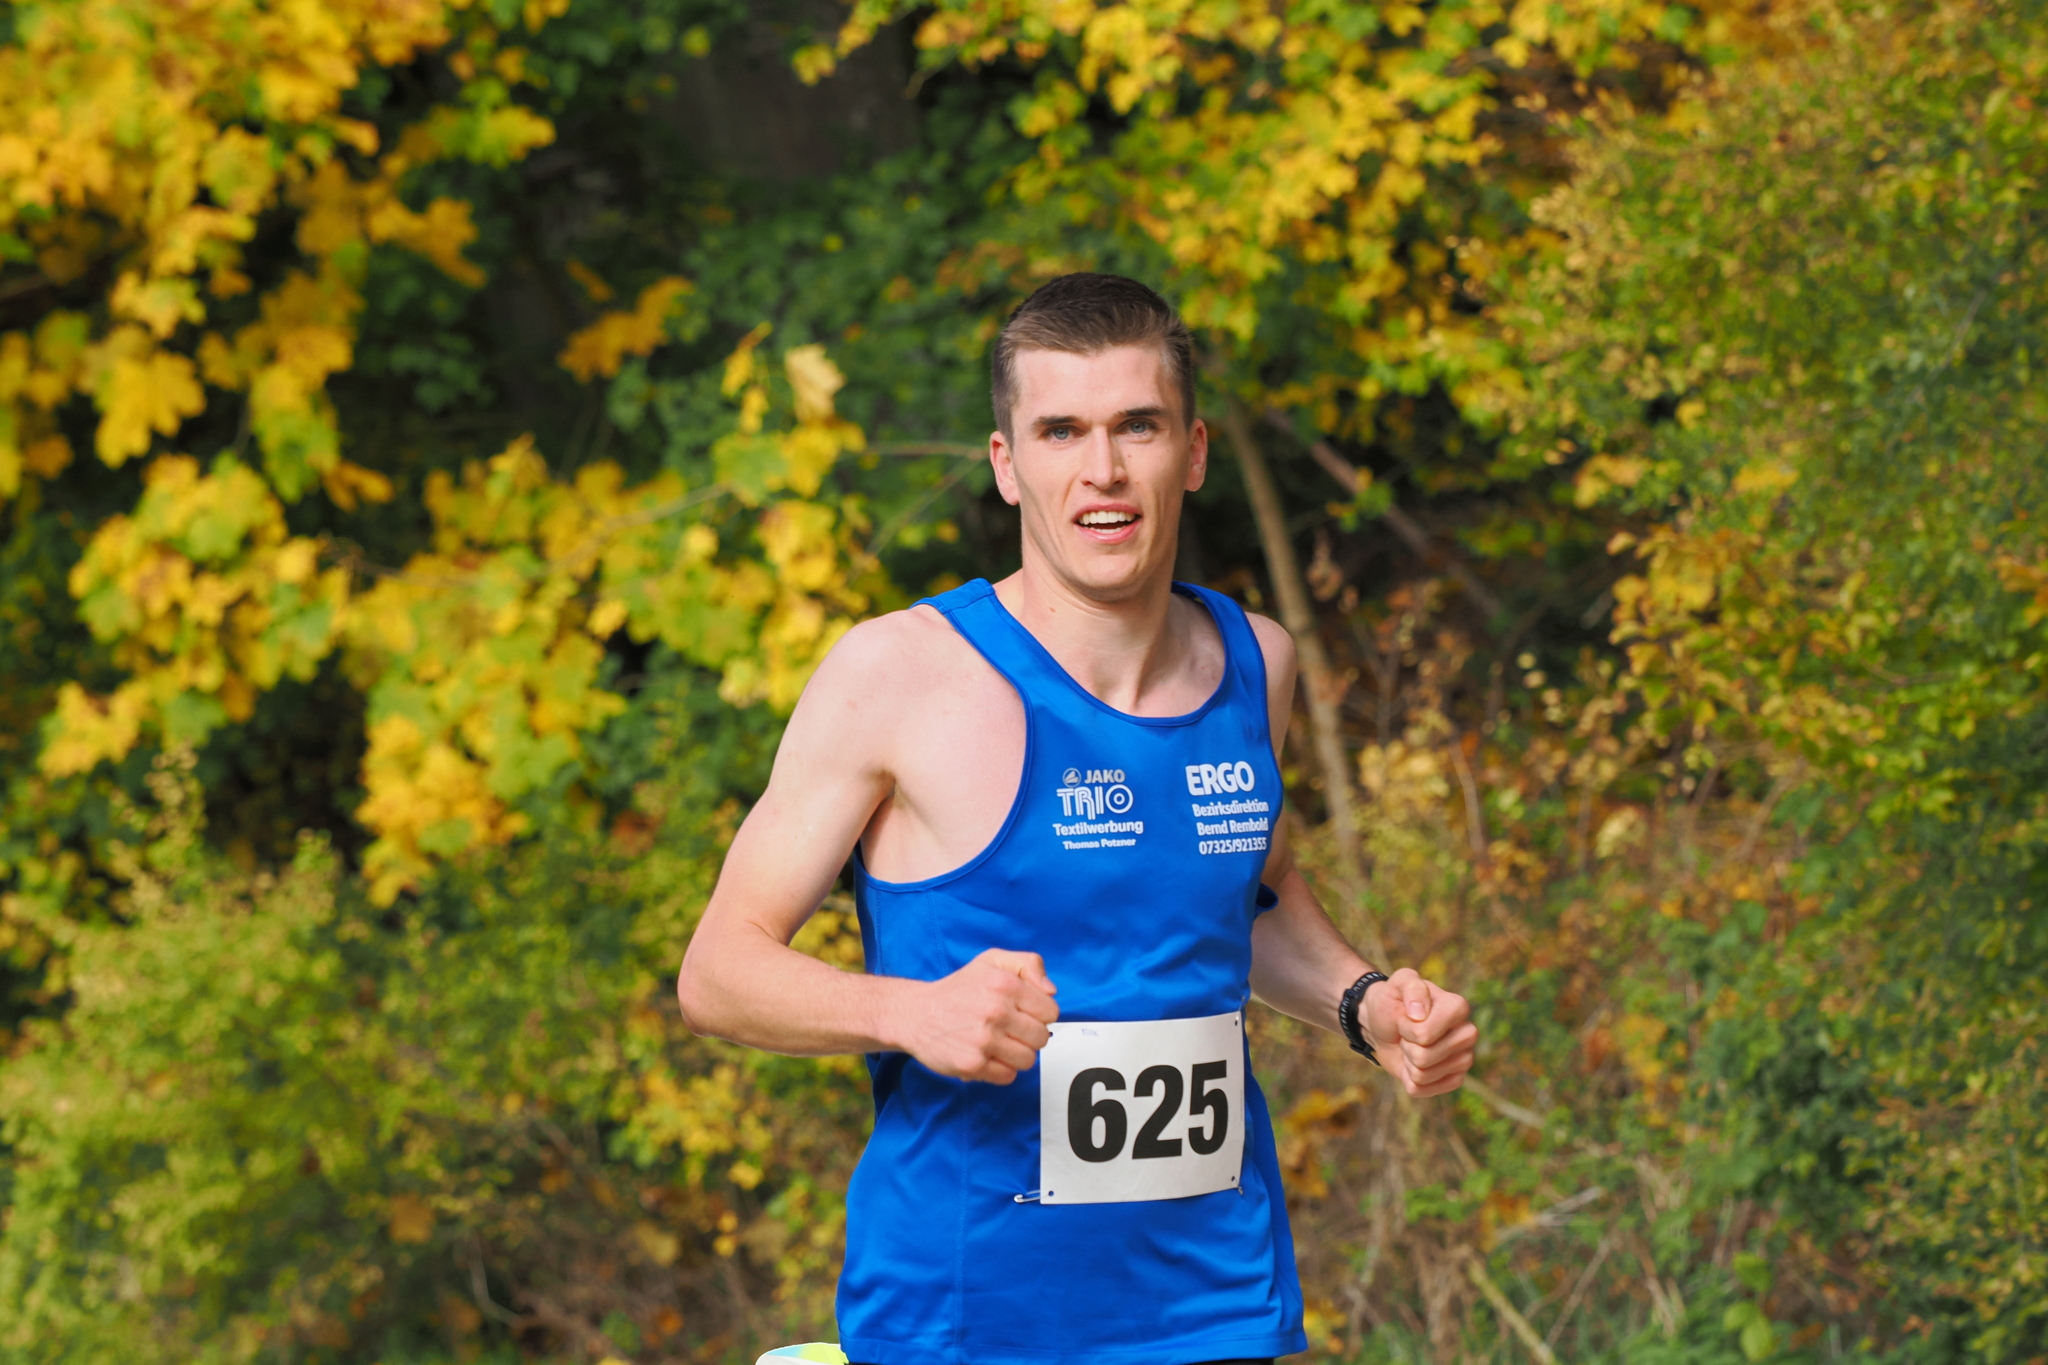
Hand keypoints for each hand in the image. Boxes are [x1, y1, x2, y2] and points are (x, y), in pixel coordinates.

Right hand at [893, 948, 1058, 1084]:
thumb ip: (1029, 964)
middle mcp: (996, 1011)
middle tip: (1008, 1030)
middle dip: (1028, 1036)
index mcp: (1005, 984)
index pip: (1050, 1011)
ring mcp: (984, 1039)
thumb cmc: (957, 989)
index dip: (1039, 1014)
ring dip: (1016, 1054)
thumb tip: (1051, 991)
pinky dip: (1000, 1069)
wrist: (916, 1014)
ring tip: (997, 1043)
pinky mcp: (972, 1064)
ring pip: (1028, 1060)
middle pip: (1042, 1038)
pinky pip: (1008, 1076)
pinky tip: (986, 1055)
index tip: (1023, 1013)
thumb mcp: (992, 961)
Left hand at [1364, 967, 1475, 1097]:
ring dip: (1407, 1062)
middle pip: (1424, 1057)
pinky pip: (1421, 1090)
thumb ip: (1410, 985)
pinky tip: (1413, 1063)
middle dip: (1407, 1046)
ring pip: (1422, 1075)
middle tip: (1408, 1034)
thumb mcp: (1396, 984)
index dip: (1406, 1028)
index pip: (1424, 1035)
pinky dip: (1408, 1078)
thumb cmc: (1392, 1002)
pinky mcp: (1455, 1079)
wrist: (1384, 1025)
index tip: (1406, 1016)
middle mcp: (1468, 1034)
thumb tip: (1419, 1013)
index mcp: (1459, 1008)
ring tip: (1411, 1046)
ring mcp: (1464, 1059)